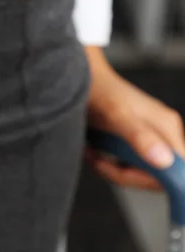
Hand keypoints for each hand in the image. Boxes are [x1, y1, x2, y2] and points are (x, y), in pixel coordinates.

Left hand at [85, 47, 184, 189]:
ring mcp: (149, 135)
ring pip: (139, 171)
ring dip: (112, 169)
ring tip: (92, 154)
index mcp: (166, 128)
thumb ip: (139, 137)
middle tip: (98, 161)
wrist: (79, 74)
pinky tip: (93, 151)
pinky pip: (128, 163)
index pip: (177, 172)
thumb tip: (164, 161)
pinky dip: (109, 162)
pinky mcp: (134, 138)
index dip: (151, 180)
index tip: (122, 173)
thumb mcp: (115, 114)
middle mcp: (163, 132)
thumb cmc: (97, 89)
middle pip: (156, 175)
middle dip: (124, 174)